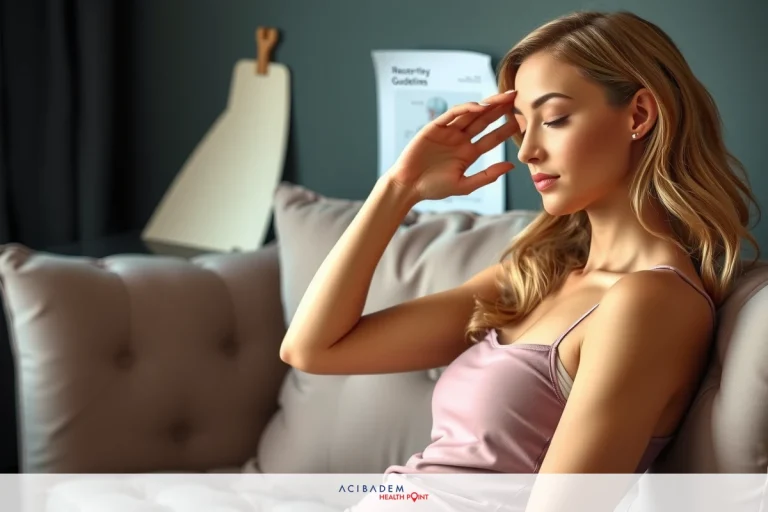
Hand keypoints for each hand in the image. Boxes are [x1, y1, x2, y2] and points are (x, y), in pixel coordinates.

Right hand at [384, 90, 518, 201]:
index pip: (492, 138)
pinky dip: (465, 109)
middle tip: (517, 98)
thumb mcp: (464, 185)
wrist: (408, 186)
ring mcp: (448, 132)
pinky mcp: (435, 127)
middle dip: (500, 109)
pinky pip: (452, 114)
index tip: (524, 122)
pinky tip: (479, 107)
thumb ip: (487, 176)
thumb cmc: (433, 188)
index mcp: (469, 153)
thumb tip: (510, 166)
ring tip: (503, 98)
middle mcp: (460, 139)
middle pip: (485, 120)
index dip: (507, 129)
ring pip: (471, 113)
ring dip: (487, 105)